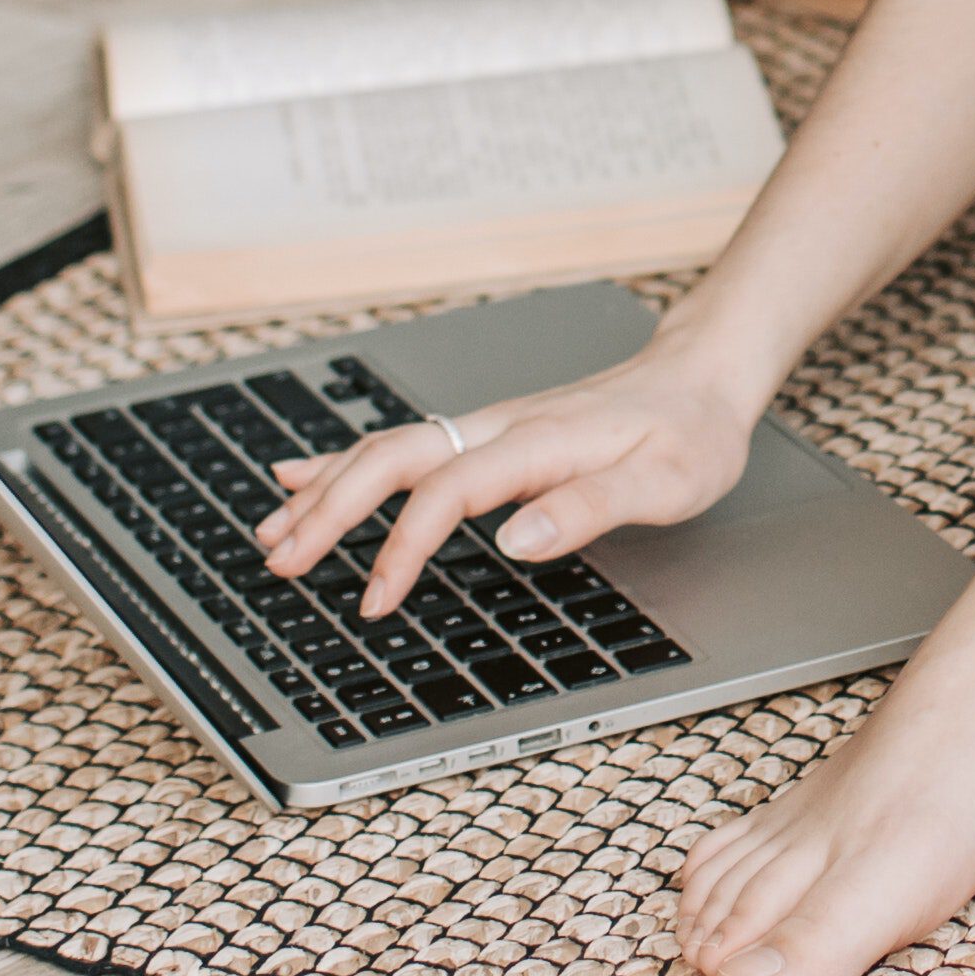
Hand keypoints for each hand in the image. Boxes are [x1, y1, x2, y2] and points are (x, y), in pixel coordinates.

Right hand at [245, 335, 762, 619]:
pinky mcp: (489, 434)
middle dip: (329, 510)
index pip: (446, 491)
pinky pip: (405, 445)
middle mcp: (501, 427)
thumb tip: (514, 539)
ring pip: (387, 450)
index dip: (402, 546)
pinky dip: (346, 462)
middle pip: (392, 459)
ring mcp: (489, 427)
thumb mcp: (666, 481)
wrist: (702, 375)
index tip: (374, 600)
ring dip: (326, 489)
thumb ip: (590, 507)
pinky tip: (306, 473)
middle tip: (279, 561)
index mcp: (538, 442)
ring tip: (272, 530)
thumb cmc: (690, 432)